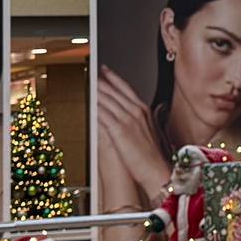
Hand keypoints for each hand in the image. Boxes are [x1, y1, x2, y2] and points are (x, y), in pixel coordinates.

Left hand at [90, 69, 170, 206]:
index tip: (104, 70)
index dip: (113, 77)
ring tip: (84, 84)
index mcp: (144, 110)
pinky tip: (85, 103)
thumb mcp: (149, 132)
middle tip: (89, 74)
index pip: (126, 88)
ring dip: (94, 91)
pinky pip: (102, 114)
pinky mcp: (119, 130)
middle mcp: (136, 111)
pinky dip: (93, 107)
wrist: (157, 170)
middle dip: (100, 81)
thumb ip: (139, 121)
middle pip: (113, 91)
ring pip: (106, 100)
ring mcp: (128, 119)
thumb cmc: (154, 156)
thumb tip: (130, 117)